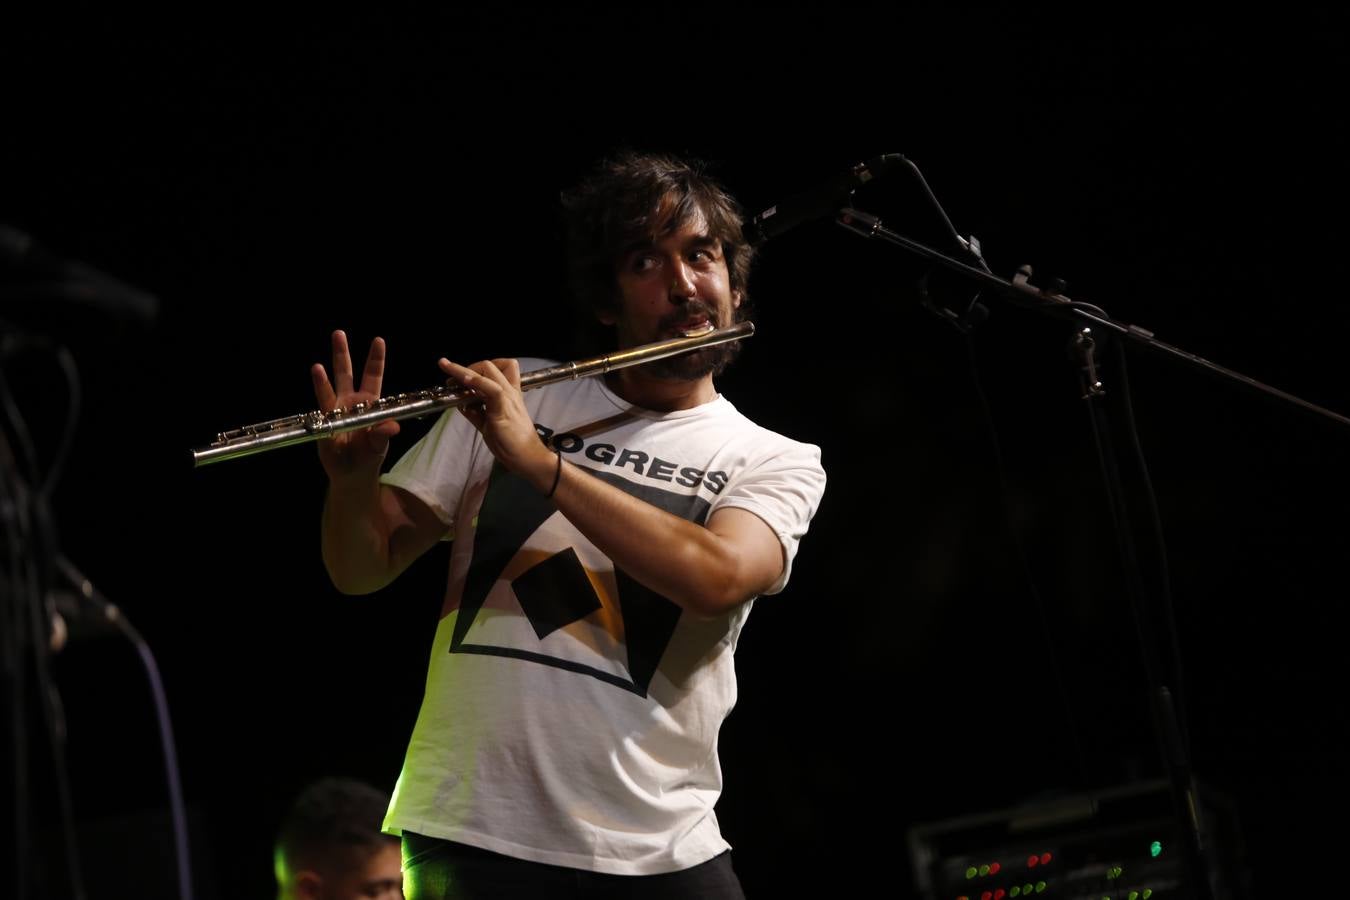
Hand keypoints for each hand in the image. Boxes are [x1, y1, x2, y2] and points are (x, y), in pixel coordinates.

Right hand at [311, 330, 399, 478]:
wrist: (350, 474)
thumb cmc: (368, 458)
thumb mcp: (378, 447)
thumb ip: (382, 435)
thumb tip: (393, 426)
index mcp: (370, 404)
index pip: (373, 376)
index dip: (375, 359)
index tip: (378, 340)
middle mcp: (352, 401)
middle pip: (348, 372)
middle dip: (343, 353)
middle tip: (339, 332)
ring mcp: (337, 409)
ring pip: (333, 383)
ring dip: (329, 367)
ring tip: (321, 356)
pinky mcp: (325, 419)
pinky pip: (322, 401)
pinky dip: (320, 386)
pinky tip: (317, 370)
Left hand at [439, 357, 555, 490]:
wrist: (528, 457)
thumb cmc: (511, 443)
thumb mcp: (488, 425)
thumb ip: (476, 412)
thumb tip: (461, 403)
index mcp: (508, 394)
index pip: (499, 368)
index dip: (478, 367)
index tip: (459, 376)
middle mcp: (509, 391)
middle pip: (489, 365)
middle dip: (465, 367)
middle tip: (450, 380)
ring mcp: (507, 397)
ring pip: (487, 371)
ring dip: (463, 370)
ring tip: (449, 376)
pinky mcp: (504, 408)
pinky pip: (492, 389)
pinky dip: (477, 382)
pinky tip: (465, 381)